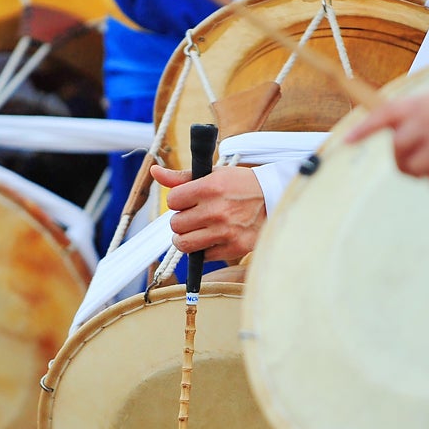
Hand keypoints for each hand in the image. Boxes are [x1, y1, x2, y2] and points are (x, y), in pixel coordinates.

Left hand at [152, 163, 266, 261]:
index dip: (178, 201)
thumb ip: (181, 177)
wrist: (274, 199)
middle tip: (194, 216)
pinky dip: (205, 249)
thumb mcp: (213, 174)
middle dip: (181, 221)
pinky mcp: (233, 248)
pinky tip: (214, 238)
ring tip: (197, 230)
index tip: (188, 201)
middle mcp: (216, 210)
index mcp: (209, 188)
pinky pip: (203, 256)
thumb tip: (154, 172)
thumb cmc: (240, 185)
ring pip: (184, 244)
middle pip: (175, 225)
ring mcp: (225, 231)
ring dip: (187, 238)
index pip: (173, 201)